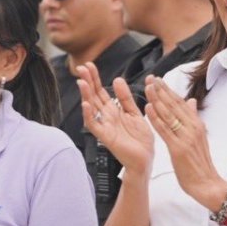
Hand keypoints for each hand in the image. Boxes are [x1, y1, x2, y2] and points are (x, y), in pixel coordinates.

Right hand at [77, 62, 153, 179]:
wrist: (145, 160)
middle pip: (94, 96)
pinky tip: (86, 105)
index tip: (89, 65)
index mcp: (114, 110)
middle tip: (81, 67)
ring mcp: (104, 126)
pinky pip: (94, 125)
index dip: (95, 78)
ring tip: (81, 82)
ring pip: (91, 108)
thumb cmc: (140, 140)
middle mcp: (106, 117)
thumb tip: (117, 79)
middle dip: (88, 81)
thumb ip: (126, 98)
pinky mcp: (105, 137)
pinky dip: (89, 115)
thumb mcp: (135, 113)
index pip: (101, 91)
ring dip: (86, 95)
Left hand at [145, 77, 224, 206]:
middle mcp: (193, 127)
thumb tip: (191, 101)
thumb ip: (193, 118)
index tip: (158, 79)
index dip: (168, 90)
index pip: (181, 103)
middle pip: (175, 105)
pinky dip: (156, 119)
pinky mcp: (178, 148)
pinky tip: (148, 109)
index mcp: (197, 124)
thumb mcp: (199, 137)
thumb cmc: (200, 162)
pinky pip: (165, 131)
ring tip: (148, 87)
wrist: (207, 184)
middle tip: (150, 78)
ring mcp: (186, 137)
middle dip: (161, 90)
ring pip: (169, 115)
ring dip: (157, 99)